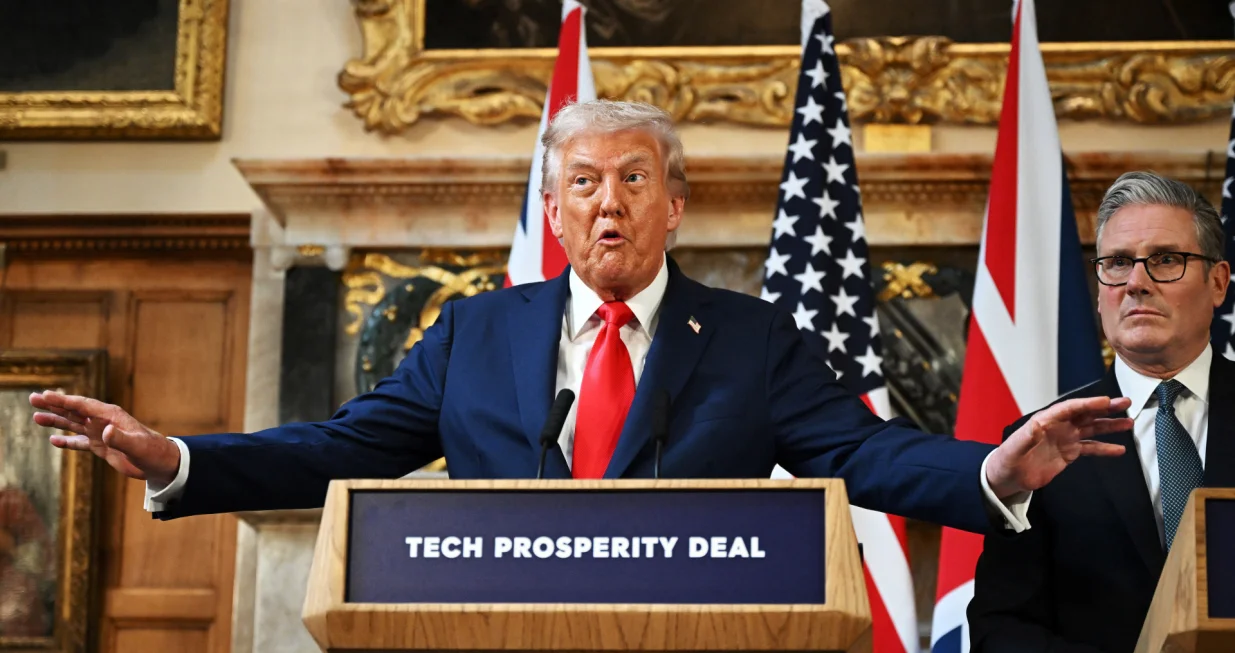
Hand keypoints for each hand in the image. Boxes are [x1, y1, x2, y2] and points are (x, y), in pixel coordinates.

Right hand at [29, 391, 179, 486]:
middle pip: (74, 411)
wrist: (161, 463)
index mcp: (111, 416)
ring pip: (74, 425)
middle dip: (54, 405)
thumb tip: (104, 431)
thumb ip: (120, 438)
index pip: (83, 405)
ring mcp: (102, 434)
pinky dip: (67, 442)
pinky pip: (81, 442)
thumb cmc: (152, 451)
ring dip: (56, 421)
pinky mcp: (102, 447)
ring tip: (36, 417)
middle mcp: (104, 422)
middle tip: (33, 398)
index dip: (64, 400)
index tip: (46, 395)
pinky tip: (54, 441)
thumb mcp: (137, 445)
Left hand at [986, 396, 1132, 498]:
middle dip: (1105, 408)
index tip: (1106, 401)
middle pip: (1086, 414)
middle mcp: (1059, 426)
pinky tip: (1119, 449)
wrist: (1009, 476)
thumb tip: (1037, 425)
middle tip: (1126, 403)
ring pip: (1092, 429)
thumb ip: (1026, 436)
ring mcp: (1066, 439)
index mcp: (1046, 420)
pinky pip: (1090, 448)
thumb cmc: (1008, 458)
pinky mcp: (1069, 453)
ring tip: (1129, 423)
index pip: (1070, 408)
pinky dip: (1105, 448)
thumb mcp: (1015, 447)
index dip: (1088, 404)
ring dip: (1110, 425)